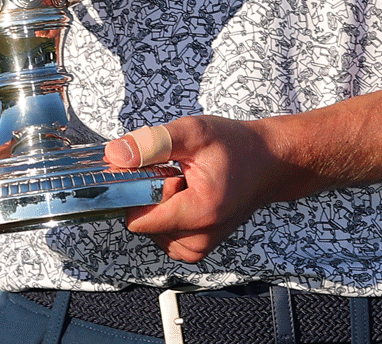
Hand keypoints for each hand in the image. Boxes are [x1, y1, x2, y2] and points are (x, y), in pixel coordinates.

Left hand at [106, 115, 313, 263]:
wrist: (268, 164)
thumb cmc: (234, 146)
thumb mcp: (192, 132)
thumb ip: (151, 144)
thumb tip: (114, 156)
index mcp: (199, 213)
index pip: (137, 219)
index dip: (137, 191)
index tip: (156, 170)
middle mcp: (199, 239)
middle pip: (142, 224)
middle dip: (149, 196)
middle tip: (177, 173)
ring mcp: (199, 248)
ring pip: (150, 230)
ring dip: (159, 205)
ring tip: (185, 183)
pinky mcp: (197, 250)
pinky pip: (162, 235)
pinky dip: (167, 214)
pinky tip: (185, 195)